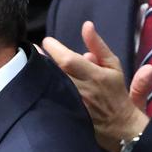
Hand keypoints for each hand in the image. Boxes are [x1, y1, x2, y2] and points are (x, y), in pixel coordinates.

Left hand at [43, 21, 149, 151]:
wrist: (120, 126)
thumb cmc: (115, 90)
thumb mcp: (112, 65)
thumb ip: (98, 45)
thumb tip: (87, 25)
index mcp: (95, 75)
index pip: (68, 59)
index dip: (54, 49)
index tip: (47, 41)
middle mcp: (83, 90)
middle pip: (56, 72)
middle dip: (42, 59)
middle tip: (33, 50)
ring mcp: (74, 104)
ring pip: (51, 86)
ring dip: (40, 73)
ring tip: (32, 63)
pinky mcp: (67, 115)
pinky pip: (50, 99)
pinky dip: (43, 89)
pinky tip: (37, 82)